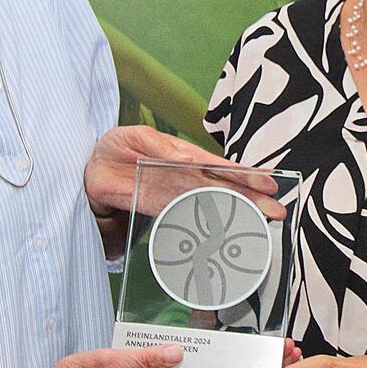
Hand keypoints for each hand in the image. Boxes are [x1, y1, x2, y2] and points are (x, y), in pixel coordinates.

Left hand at [84, 124, 281, 220]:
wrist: (89, 166)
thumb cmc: (114, 146)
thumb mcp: (136, 139)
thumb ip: (160, 149)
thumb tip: (187, 160)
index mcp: (180, 154)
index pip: (216, 165)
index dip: (242, 174)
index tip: (267, 181)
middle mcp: (182, 175)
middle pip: (221, 187)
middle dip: (250, 198)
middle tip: (277, 210)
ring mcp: (173, 193)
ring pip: (210, 203)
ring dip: (238, 212)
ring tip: (265, 220)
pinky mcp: (159, 209)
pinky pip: (187, 217)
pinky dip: (209, 222)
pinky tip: (230, 229)